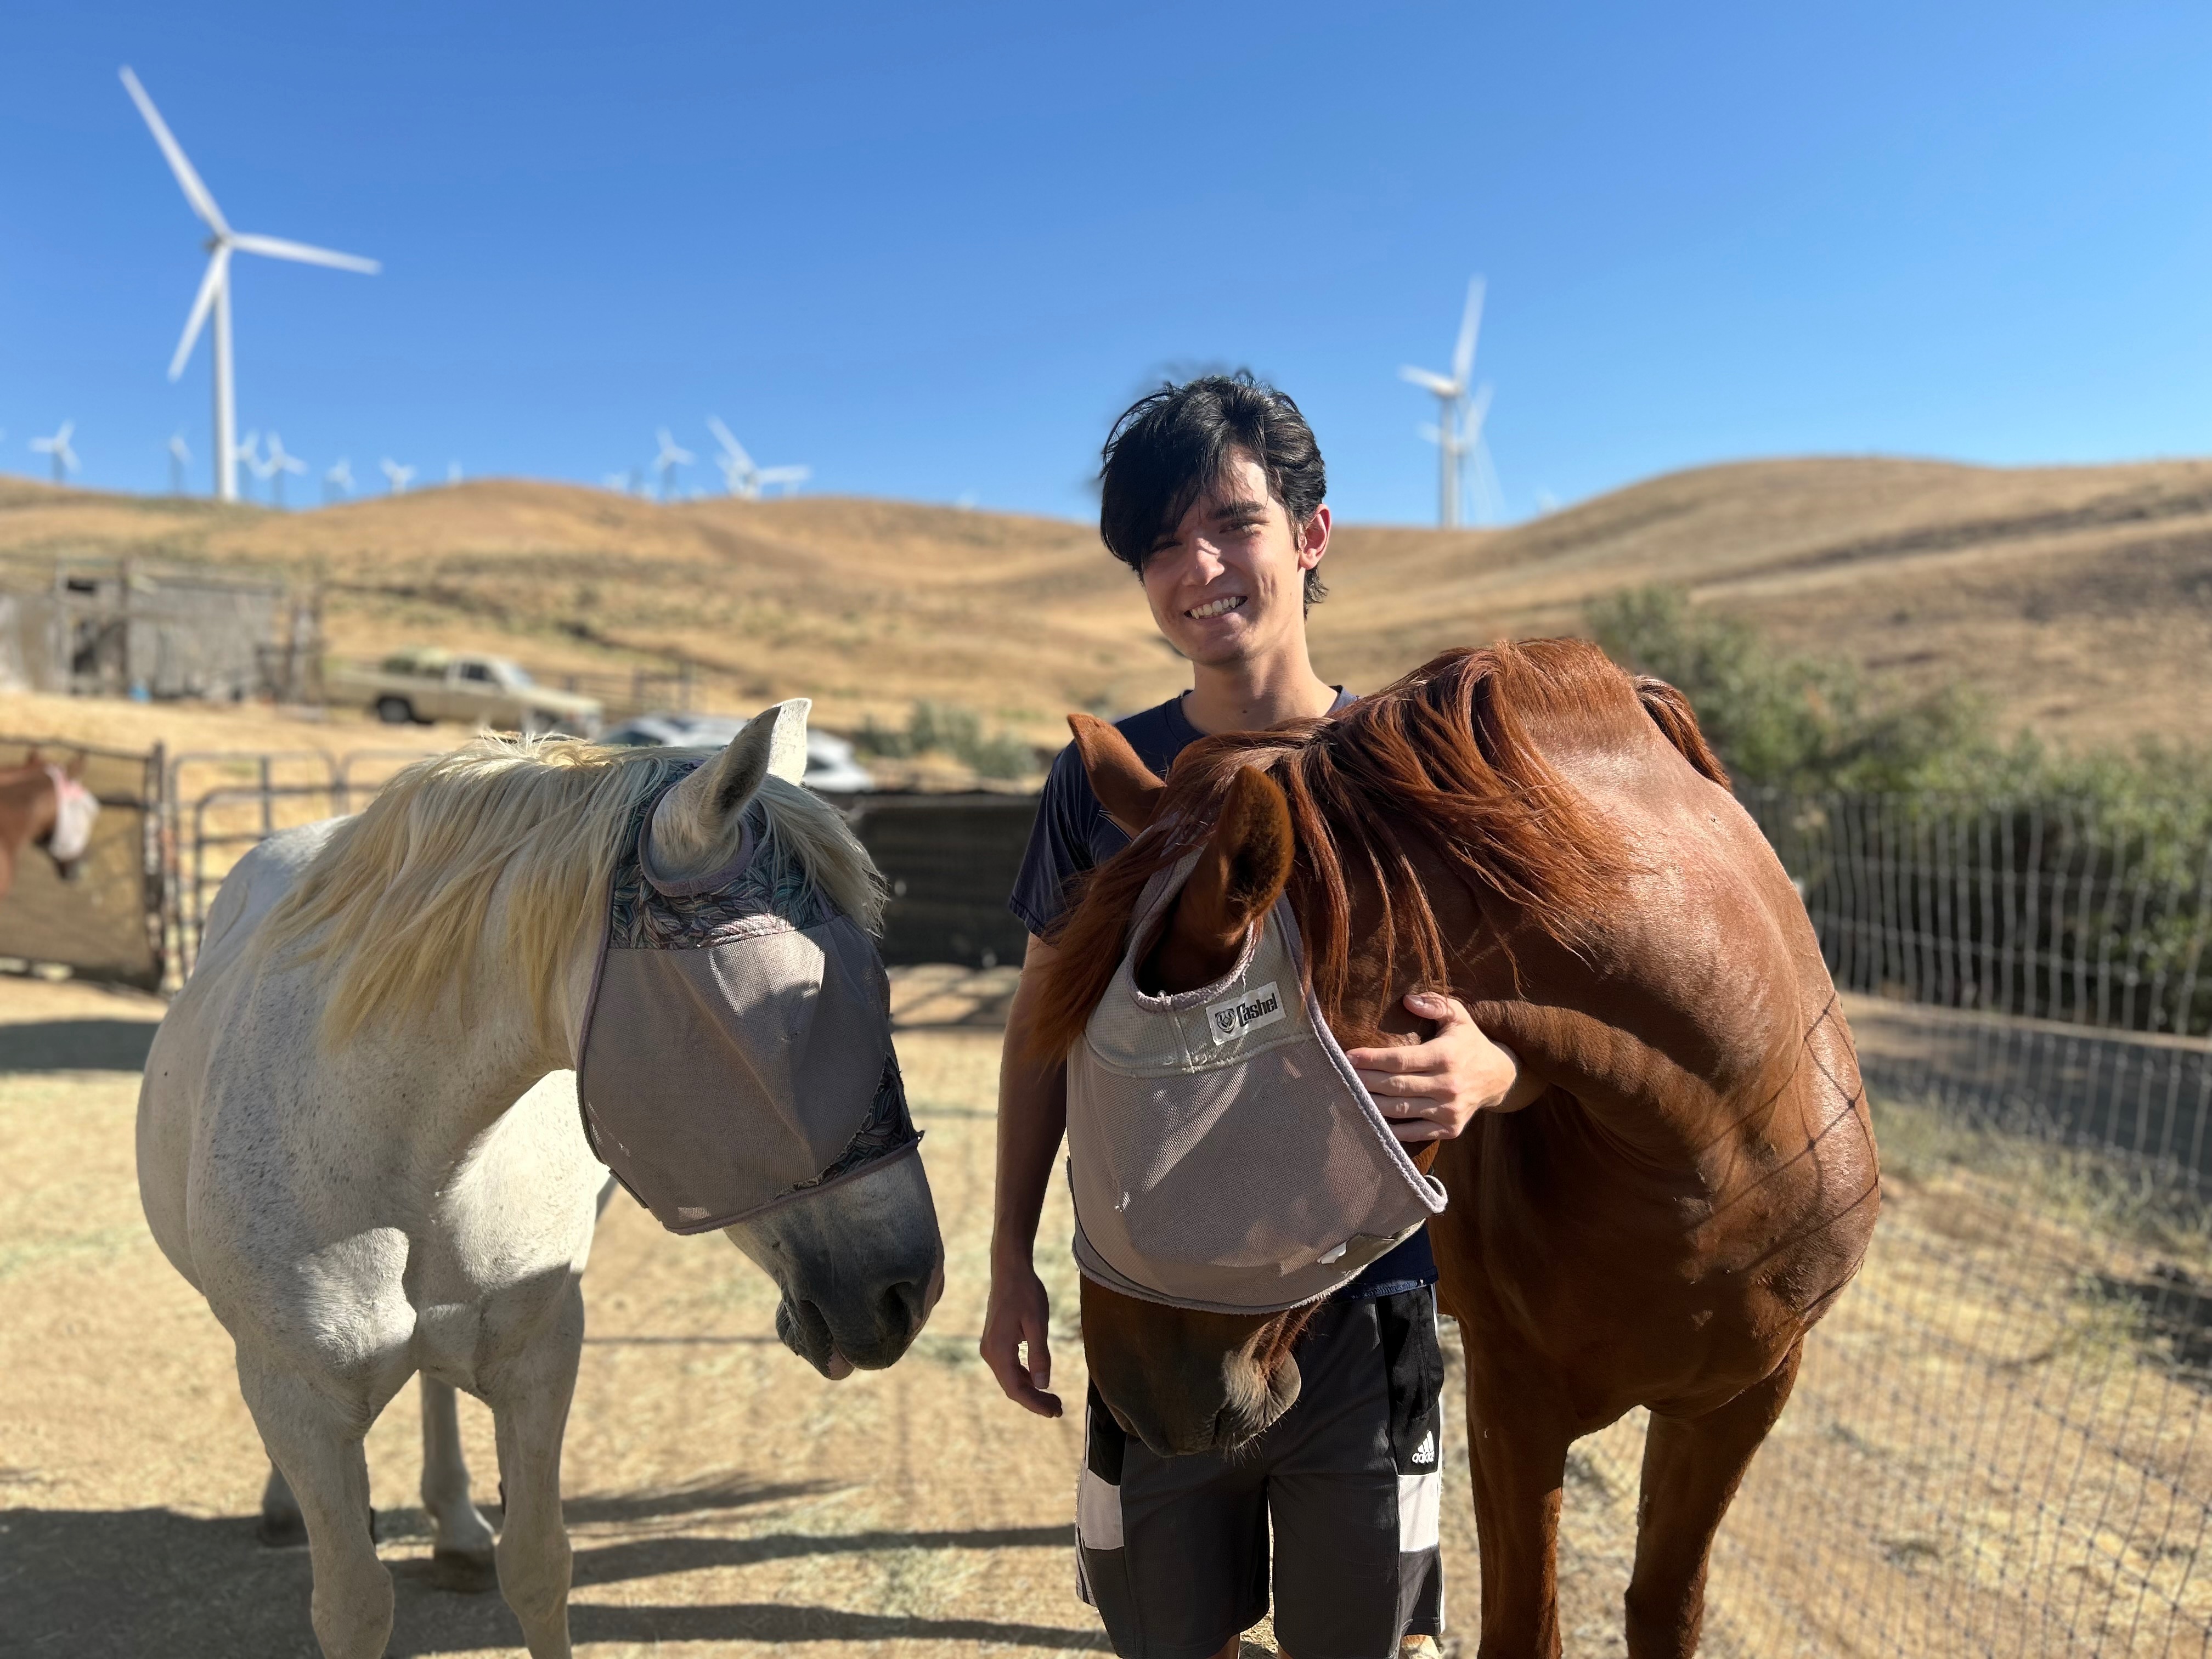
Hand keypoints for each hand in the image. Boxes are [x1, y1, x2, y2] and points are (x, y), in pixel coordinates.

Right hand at [981, 1259, 1062, 1417]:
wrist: (1010, 1270)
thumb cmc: (1026, 1292)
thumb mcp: (1037, 1323)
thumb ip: (1040, 1355)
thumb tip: (1043, 1385)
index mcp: (998, 1350)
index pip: (1016, 1388)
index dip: (1035, 1403)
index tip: (1055, 1411)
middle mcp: (990, 1352)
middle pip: (1012, 1387)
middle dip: (1035, 1400)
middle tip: (1059, 1409)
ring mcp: (991, 1348)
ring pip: (1010, 1379)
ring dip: (1031, 1391)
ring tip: (1053, 1399)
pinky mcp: (996, 1343)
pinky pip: (1009, 1368)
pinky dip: (1024, 1378)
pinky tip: (1039, 1381)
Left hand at [1345, 992, 1525, 1142]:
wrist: (1499, 1077)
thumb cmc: (1469, 1042)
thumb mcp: (1458, 1016)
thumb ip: (1435, 1004)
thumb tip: (1408, 1000)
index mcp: (1446, 1056)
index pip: (1400, 1060)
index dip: (1372, 1059)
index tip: (1348, 1056)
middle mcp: (1448, 1086)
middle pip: (1395, 1086)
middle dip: (1364, 1081)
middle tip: (1339, 1076)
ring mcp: (1449, 1111)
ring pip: (1400, 1110)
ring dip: (1370, 1105)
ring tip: (1346, 1096)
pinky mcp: (1449, 1129)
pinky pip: (1413, 1132)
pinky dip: (1390, 1129)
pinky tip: (1368, 1120)